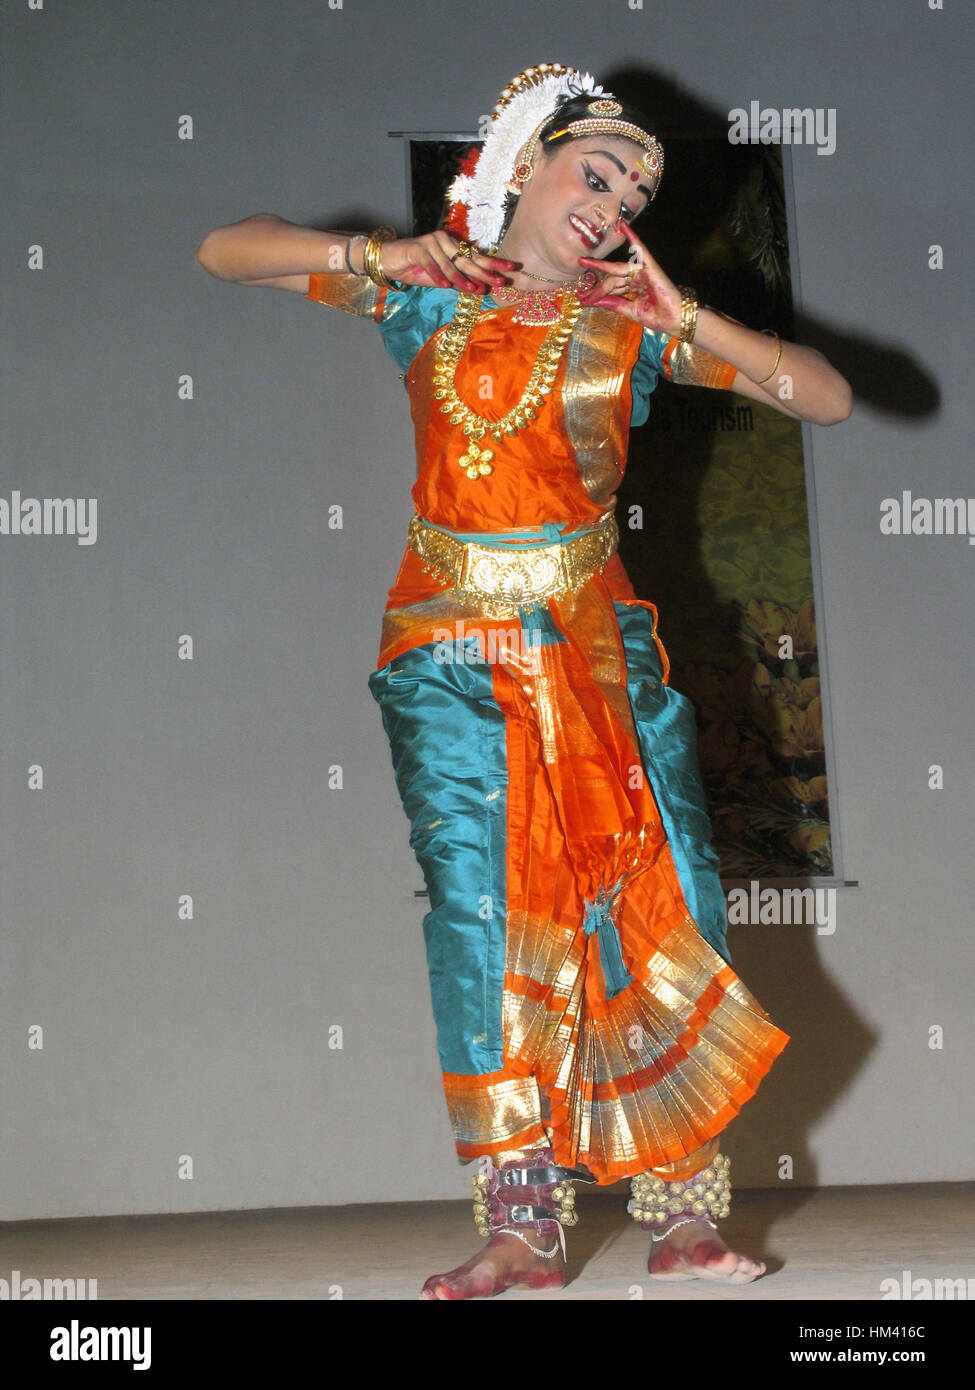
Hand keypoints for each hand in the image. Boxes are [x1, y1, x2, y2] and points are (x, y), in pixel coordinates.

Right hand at [376, 231, 516, 293]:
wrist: (388, 260)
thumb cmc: (414, 269)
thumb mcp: (439, 278)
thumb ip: (456, 281)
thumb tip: (478, 288)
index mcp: (452, 247)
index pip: (476, 256)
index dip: (493, 263)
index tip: (510, 269)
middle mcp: (445, 241)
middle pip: (467, 259)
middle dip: (485, 272)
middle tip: (500, 281)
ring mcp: (431, 242)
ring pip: (450, 263)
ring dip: (461, 278)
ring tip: (473, 290)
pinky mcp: (417, 248)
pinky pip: (430, 263)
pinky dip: (437, 274)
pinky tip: (444, 285)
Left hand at [575, 222, 681, 334]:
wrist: (674, 320)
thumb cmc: (657, 317)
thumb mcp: (629, 310)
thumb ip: (614, 303)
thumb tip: (595, 301)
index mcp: (633, 288)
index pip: (611, 288)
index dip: (597, 294)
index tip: (583, 301)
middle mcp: (636, 277)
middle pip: (611, 279)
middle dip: (596, 286)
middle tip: (579, 291)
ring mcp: (643, 271)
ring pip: (617, 270)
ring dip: (600, 267)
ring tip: (584, 262)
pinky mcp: (650, 267)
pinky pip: (640, 249)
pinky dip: (632, 237)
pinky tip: (623, 225)